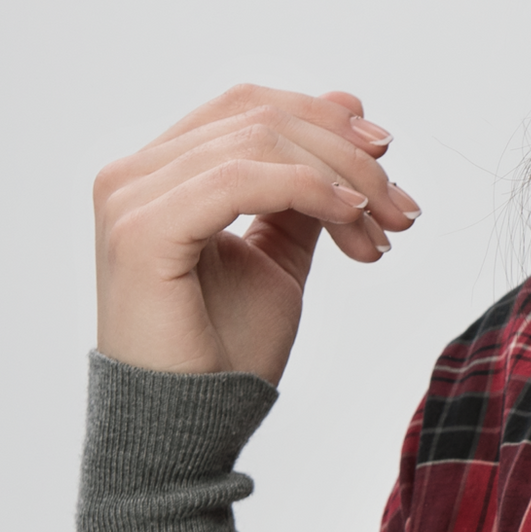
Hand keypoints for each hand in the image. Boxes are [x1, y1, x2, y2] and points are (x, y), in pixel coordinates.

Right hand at [93, 83, 420, 386]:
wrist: (189, 427)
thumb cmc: (227, 346)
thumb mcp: (283, 248)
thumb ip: (307, 183)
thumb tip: (350, 104)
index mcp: (159, 171)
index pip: (249, 106)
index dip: (325, 119)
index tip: (387, 157)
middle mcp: (133, 174)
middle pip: (261, 118)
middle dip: (347, 156)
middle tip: (401, 208)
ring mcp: (129, 198)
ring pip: (260, 142)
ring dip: (342, 181)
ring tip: (383, 229)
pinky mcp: (141, 231)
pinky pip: (241, 179)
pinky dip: (311, 191)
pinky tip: (351, 221)